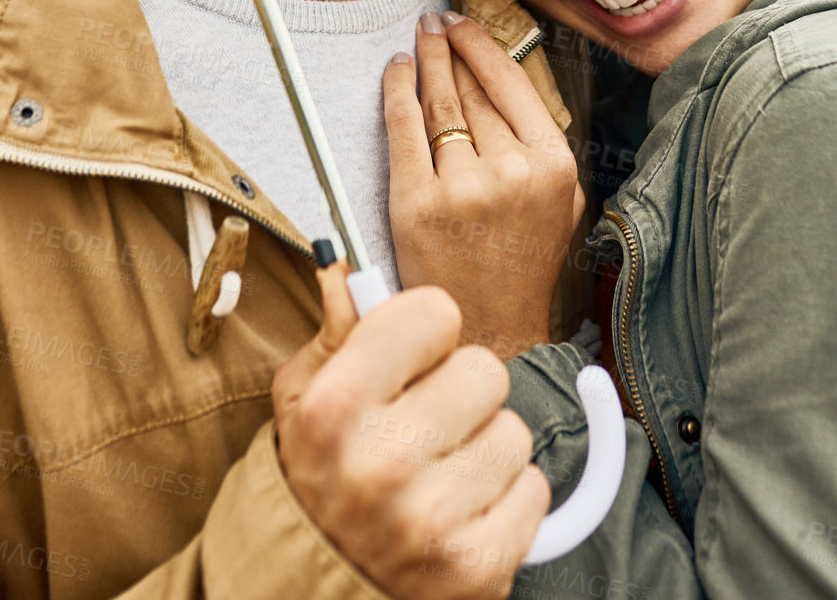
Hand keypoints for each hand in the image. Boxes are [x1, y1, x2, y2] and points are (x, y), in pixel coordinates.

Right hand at [273, 262, 549, 598]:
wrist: (314, 590)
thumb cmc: (315, 479)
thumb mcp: (301, 401)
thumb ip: (335, 332)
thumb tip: (346, 268)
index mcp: (337, 407)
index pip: (435, 313)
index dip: (427, 331)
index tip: (415, 354)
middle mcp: (383, 461)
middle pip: (486, 370)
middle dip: (462, 391)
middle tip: (428, 420)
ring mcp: (433, 519)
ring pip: (515, 431)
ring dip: (486, 446)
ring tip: (441, 471)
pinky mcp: (477, 568)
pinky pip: (535, 489)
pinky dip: (508, 498)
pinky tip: (464, 509)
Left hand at [384, 12, 584, 360]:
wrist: (490, 330)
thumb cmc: (524, 264)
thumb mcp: (562, 203)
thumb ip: (546, 147)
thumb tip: (510, 81)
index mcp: (554, 164)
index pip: (511, 83)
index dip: (482, 45)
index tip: (463, 24)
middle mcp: (512, 171)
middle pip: (471, 89)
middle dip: (449, 48)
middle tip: (434, 22)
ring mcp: (464, 187)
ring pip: (439, 103)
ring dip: (424, 62)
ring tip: (418, 41)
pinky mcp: (418, 204)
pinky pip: (403, 129)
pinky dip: (396, 92)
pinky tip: (396, 71)